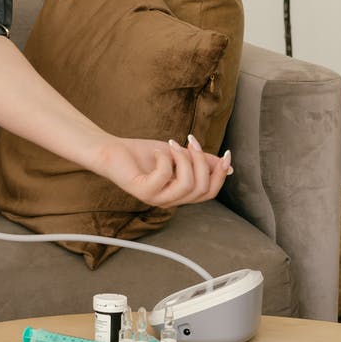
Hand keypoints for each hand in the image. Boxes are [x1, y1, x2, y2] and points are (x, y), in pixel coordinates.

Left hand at [94, 134, 232, 208]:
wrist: (113, 151)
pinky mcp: (142, 191)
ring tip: (172, 145)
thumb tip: (227, 166)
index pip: (210, 192)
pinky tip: (158, 153)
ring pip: (187, 185)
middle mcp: (169, 200)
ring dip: (185, 160)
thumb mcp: (178, 155)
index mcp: (179, 194)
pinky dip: (165, 160)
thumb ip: (200, 162)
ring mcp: (156, 198)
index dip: (220, 174)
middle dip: (202, 161)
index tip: (226, 153)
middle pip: (202, 189)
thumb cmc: (143, 154)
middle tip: (191, 141)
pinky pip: (164, 177)